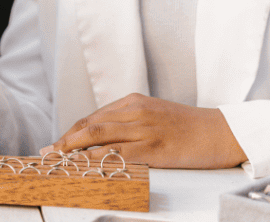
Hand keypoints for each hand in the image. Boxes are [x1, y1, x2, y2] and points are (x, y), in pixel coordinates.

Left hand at [40, 93, 247, 168]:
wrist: (223, 132)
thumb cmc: (187, 127)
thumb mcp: (153, 114)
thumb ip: (128, 121)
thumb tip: (100, 137)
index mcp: (132, 102)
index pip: (91, 118)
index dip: (70, 132)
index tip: (55, 144)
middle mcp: (134, 111)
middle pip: (88, 126)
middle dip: (64, 141)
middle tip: (46, 153)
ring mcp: (143, 129)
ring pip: (97, 138)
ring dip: (72, 150)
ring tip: (56, 161)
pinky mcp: (154, 148)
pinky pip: (118, 155)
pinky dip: (97, 161)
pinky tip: (84, 168)